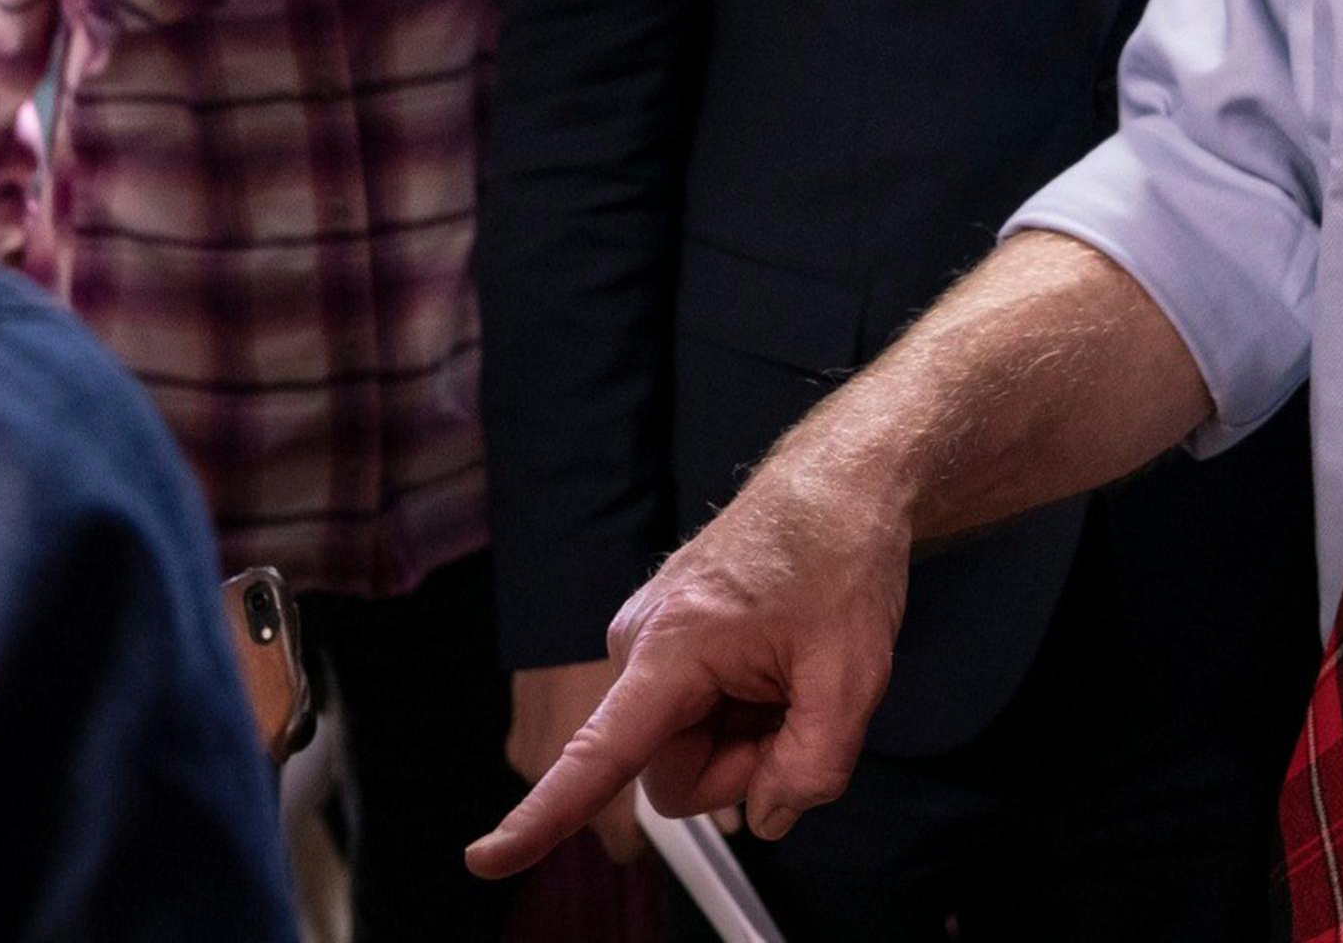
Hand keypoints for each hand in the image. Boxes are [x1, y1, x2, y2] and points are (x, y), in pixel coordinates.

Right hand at [468, 461, 909, 879]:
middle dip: (738, 769)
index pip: (601, 752)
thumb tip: (766, 816)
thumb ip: (812, 767)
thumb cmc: (837, 556)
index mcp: (671, 647)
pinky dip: (738, 718)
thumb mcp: (853, 675)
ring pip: (685, 751)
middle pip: (671, 773)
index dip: (545, 816)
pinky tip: (773, 672)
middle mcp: (638, 646)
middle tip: (799, 712)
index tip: (489, 858)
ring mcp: (648, 646)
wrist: (836, 485)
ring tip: (787, 678)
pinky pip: (691, 721)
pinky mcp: (664, 648)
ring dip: (743, 741)